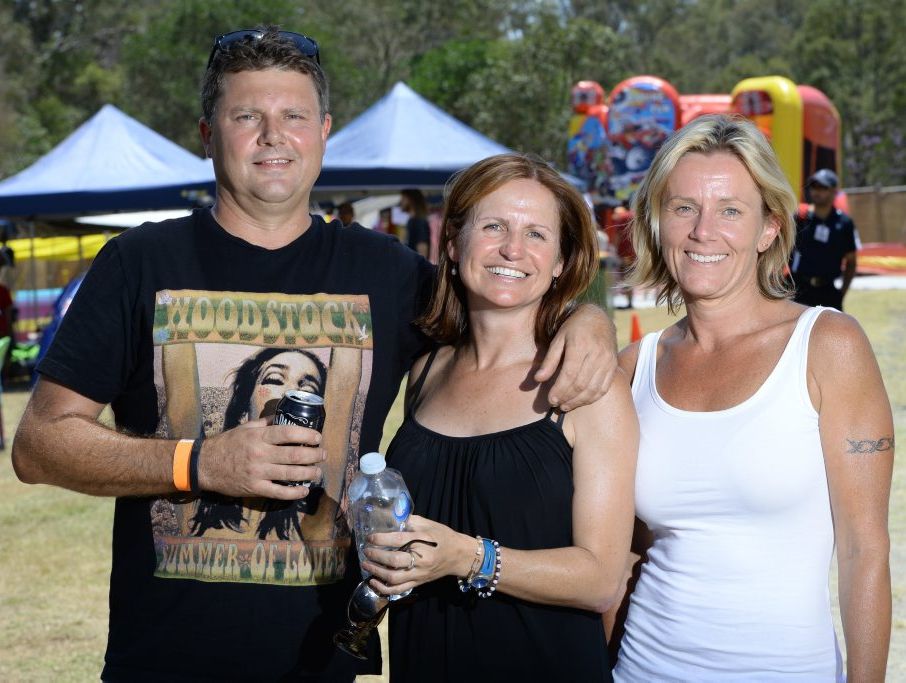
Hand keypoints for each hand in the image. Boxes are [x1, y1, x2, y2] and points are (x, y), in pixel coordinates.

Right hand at [196, 418, 326, 499]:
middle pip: (294, 455)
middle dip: (313, 455)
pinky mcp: (255, 488)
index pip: (288, 433)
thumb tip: (285, 417)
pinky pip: (278, 492)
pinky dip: (294, 493)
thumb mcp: (246, 428)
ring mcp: (258, 473)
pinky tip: (304, 490)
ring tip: (317, 472)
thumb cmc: (228, 444)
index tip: (318, 437)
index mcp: (259, 437)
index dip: (307, 435)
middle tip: (323, 454)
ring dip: (308, 473)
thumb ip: (266, 423)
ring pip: (290, 474)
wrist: (206, 465)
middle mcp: (260, 454)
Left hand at [361, 515, 473, 595]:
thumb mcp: (429, 524)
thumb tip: (392, 518)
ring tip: (366, 565)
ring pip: (394, 578)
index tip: (370, 538)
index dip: (381, 539)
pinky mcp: (418, 583)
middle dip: (376, 556)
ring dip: (376, 572)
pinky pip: (398, 590)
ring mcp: (419, 573)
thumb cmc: (443, 537)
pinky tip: (373, 582)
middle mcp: (421, 559)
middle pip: (394, 561)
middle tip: (366, 551)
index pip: (398, 540)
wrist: (459, 555)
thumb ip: (411, 521)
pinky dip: (383, 588)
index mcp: (423, 541)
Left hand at [535, 303, 616, 410]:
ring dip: (579, 401)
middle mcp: (596, 354)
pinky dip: (592, 398)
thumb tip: (538, 379)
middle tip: (556, 405)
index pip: (570, 374)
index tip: (550, 400)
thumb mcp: (558, 339)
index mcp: (580, 345)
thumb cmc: (574, 328)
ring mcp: (607, 361)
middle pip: (581, 384)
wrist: (599, 318)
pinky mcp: (613, 366)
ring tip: (565, 406)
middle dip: (567, 398)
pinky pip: (604, 387)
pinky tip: (580, 401)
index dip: (559, 390)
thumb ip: (550, 360)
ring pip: (593, 388)